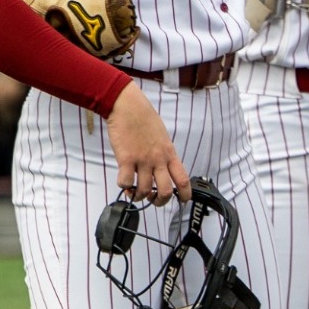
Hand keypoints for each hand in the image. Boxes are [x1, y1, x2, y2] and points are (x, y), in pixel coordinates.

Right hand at [106, 84, 190, 205]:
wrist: (129, 107)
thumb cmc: (145, 120)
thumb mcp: (163, 138)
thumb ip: (164, 155)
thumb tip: (162, 170)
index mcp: (170, 154)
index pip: (183, 180)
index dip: (185, 195)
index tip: (182, 201)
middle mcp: (158, 159)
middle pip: (166, 191)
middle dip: (159, 201)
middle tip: (151, 199)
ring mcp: (143, 160)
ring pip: (144, 190)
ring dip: (138, 196)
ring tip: (133, 191)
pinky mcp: (126, 159)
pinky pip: (125, 182)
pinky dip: (123, 187)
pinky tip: (123, 181)